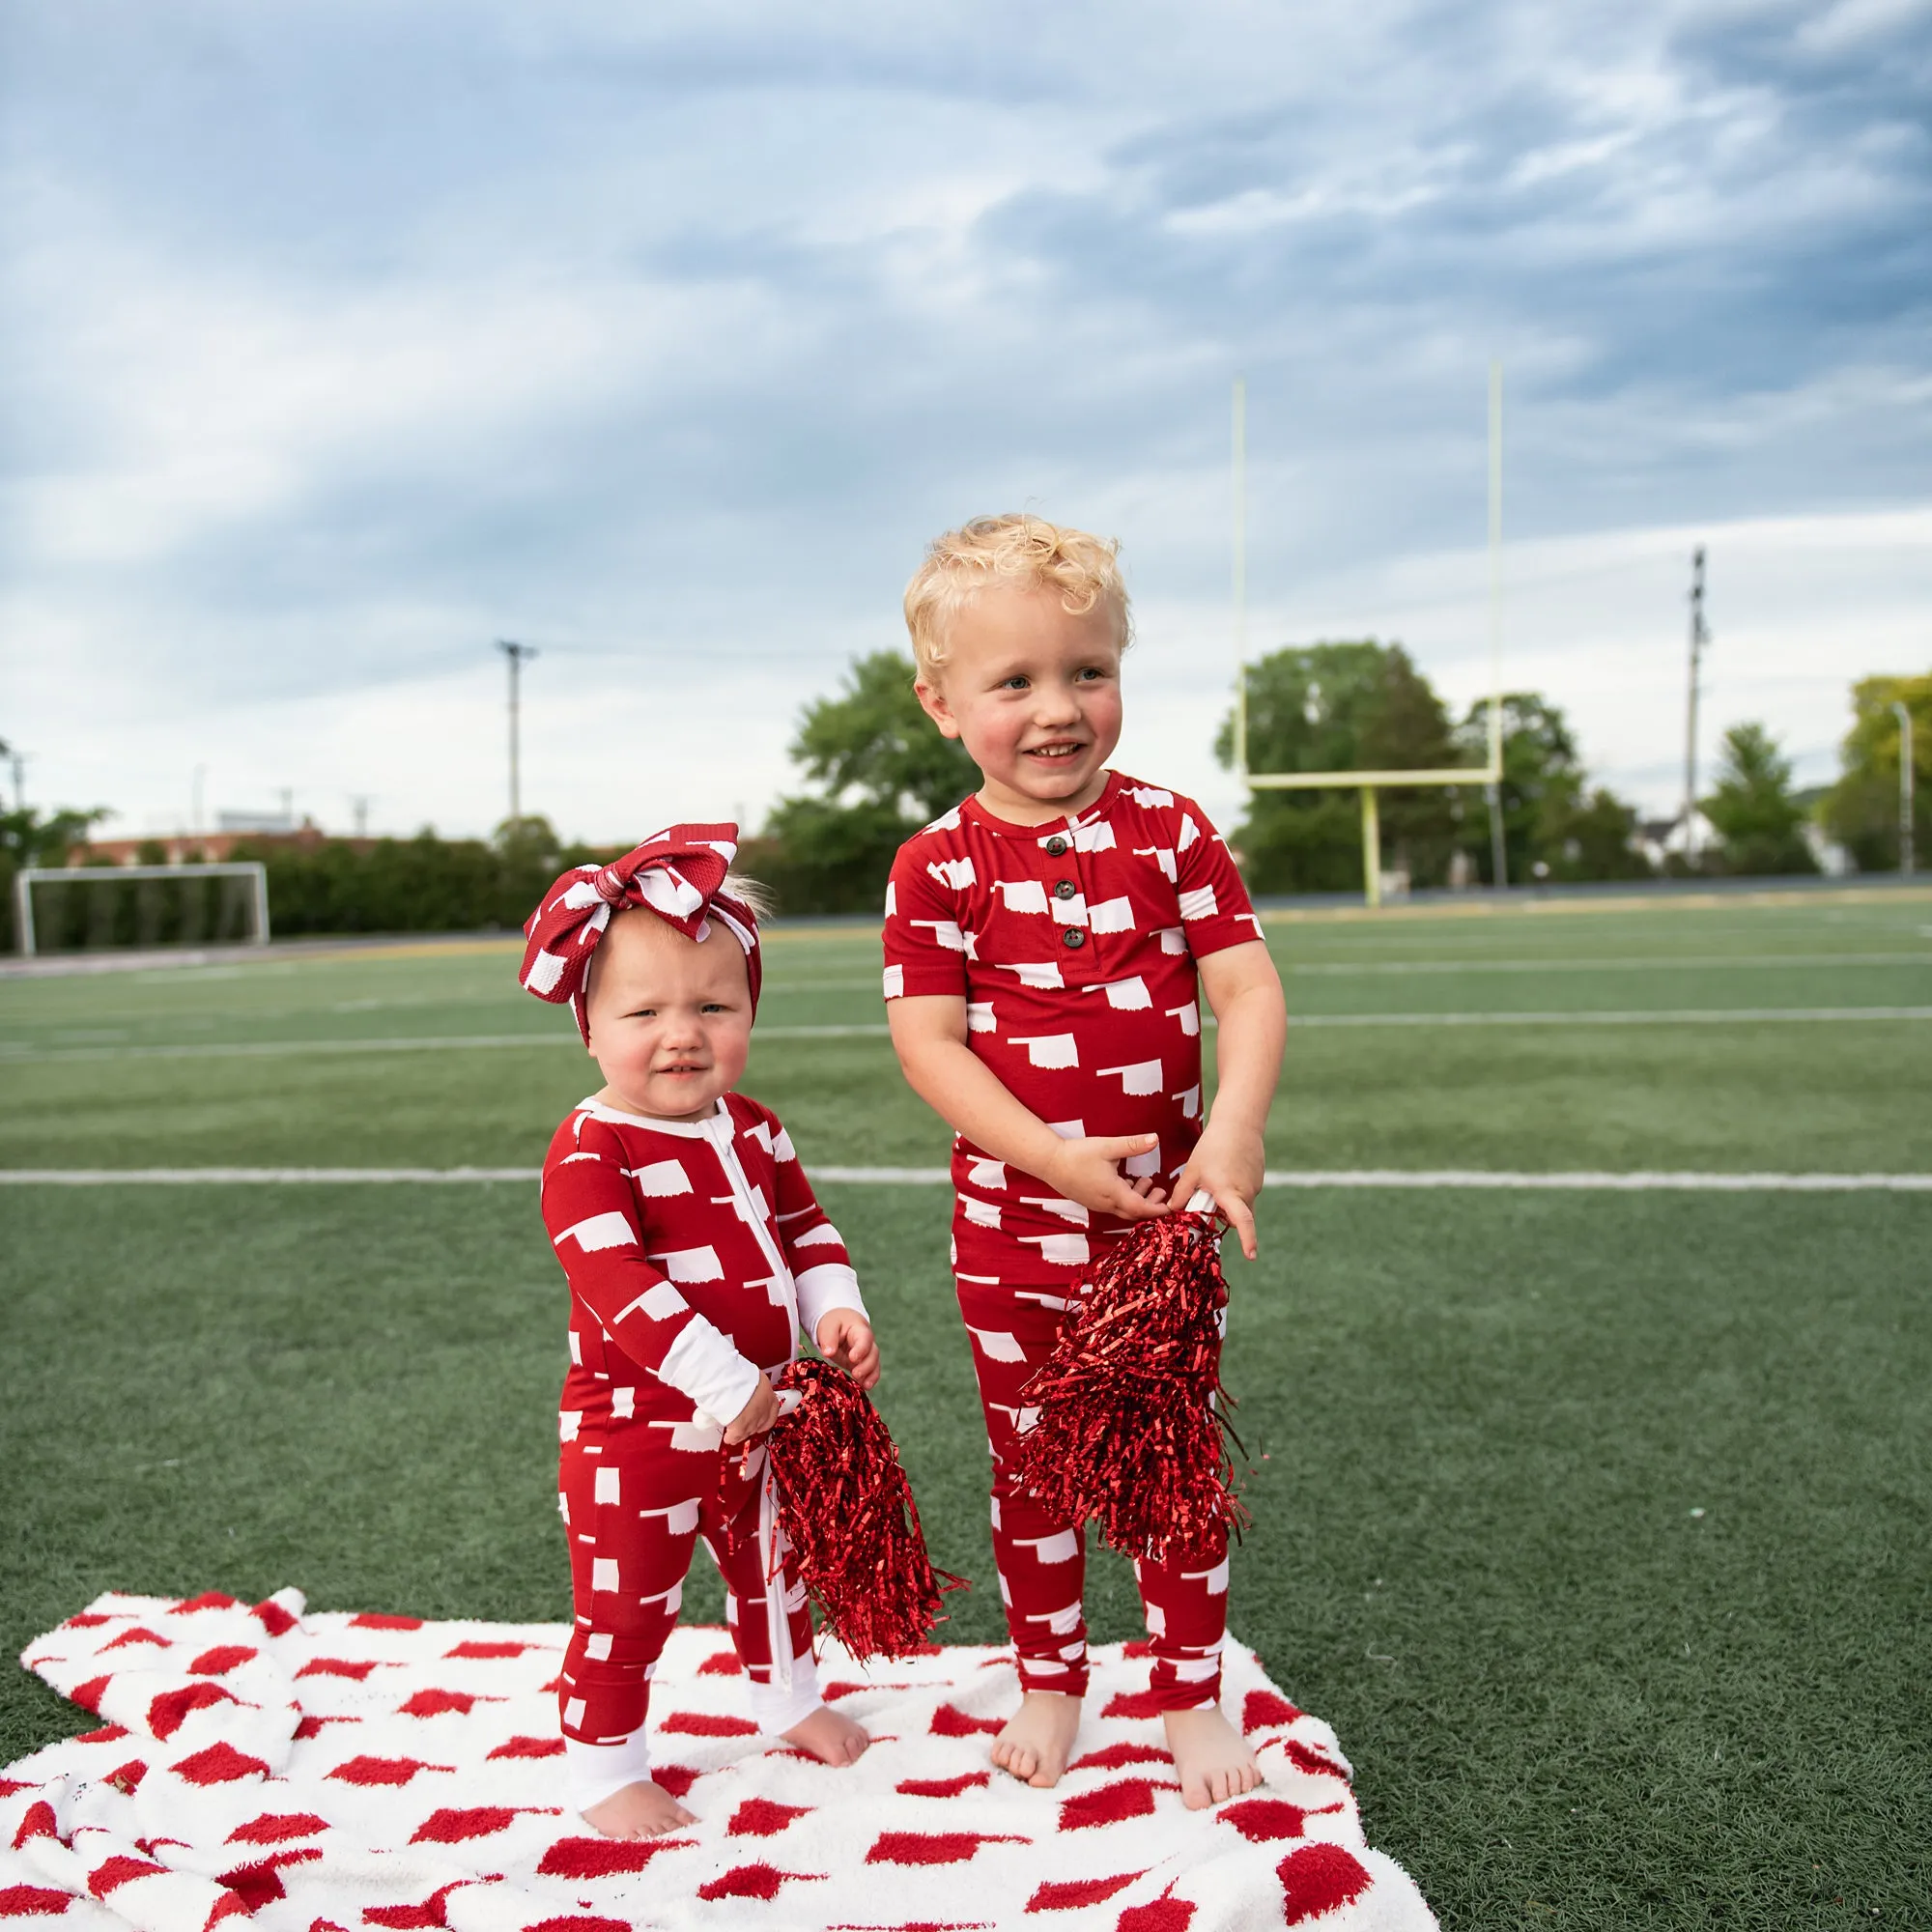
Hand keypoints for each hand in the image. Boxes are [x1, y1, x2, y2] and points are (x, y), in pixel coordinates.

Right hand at [723, 1373, 780, 1444]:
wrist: (731, 1382)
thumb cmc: (740, 1375)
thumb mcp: (753, 1376)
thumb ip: (754, 1385)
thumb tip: (749, 1384)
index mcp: (769, 1396)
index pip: (773, 1411)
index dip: (766, 1416)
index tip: (761, 1417)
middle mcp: (764, 1411)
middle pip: (761, 1423)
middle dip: (754, 1424)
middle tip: (745, 1421)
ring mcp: (753, 1422)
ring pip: (749, 1432)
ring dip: (743, 1432)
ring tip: (735, 1430)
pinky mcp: (740, 1429)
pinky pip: (735, 1437)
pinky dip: (731, 1438)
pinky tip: (728, 1437)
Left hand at [814, 1310, 879, 1388]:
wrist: (839, 1323)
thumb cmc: (834, 1322)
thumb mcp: (828, 1326)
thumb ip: (829, 1339)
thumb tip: (828, 1353)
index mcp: (859, 1329)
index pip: (865, 1338)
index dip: (861, 1349)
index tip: (852, 1358)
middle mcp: (867, 1342)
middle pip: (873, 1353)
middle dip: (867, 1365)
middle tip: (856, 1374)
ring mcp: (866, 1354)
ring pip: (875, 1364)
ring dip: (871, 1375)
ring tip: (865, 1385)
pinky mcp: (862, 1363)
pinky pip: (870, 1372)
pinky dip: (869, 1380)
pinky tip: (864, 1387)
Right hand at [1040, 1133, 1173, 1221]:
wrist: (1049, 1162)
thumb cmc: (1077, 1155)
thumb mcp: (1108, 1147)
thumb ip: (1133, 1144)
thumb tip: (1155, 1139)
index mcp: (1113, 1193)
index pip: (1141, 1209)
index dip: (1158, 1209)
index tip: (1171, 1205)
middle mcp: (1106, 1203)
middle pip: (1134, 1213)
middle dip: (1151, 1205)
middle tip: (1161, 1191)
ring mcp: (1097, 1204)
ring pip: (1124, 1209)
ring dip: (1138, 1199)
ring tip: (1146, 1181)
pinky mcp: (1091, 1200)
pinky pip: (1113, 1205)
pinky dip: (1125, 1197)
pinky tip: (1126, 1181)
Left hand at [1170, 1125, 1265, 1260]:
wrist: (1239, 1122)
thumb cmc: (1213, 1146)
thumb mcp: (1192, 1170)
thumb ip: (1182, 1193)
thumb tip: (1173, 1211)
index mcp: (1230, 1192)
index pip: (1242, 1222)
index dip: (1248, 1241)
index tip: (1250, 1257)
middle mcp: (1246, 1192)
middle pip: (1236, 1217)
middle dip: (1222, 1216)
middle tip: (1206, 1197)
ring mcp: (1255, 1186)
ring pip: (1240, 1204)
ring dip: (1227, 1201)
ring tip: (1216, 1174)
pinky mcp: (1258, 1179)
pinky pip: (1245, 1193)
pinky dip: (1234, 1189)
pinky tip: (1226, 1168)